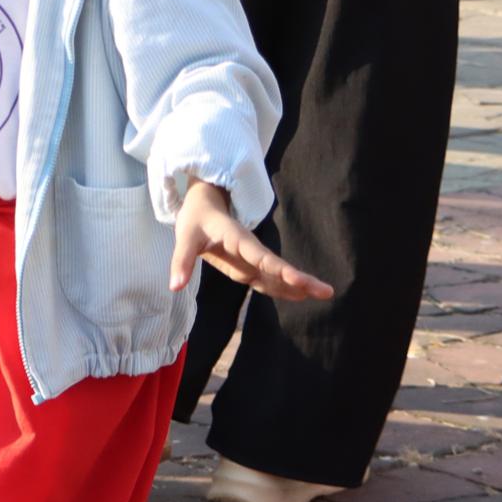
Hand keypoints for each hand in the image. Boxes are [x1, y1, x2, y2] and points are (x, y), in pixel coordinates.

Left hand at [170, 180, 333, 301]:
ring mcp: (250, 258)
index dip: (279, 269)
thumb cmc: (195, 218)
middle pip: (277, 266)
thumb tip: (174, 287)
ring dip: (297, 286)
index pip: (260, 256)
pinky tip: (300, 296)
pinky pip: (266, 279)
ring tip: (324, 294)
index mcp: (236, 238)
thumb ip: (181, 261)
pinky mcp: (247, 265)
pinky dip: (282, 288)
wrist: (205, 204)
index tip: (298, 279)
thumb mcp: (184, 237)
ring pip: (276, 274)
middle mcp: (249, 249)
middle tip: (327, 292)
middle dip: (301, 280)